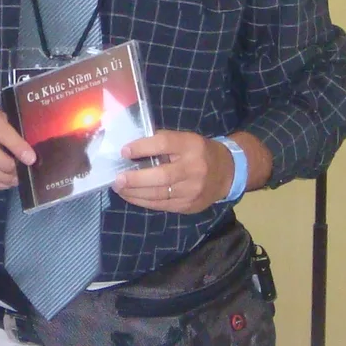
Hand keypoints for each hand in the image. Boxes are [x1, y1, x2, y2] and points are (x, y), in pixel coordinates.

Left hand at [113, 130, 268, 213]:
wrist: (227, 173)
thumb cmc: (199, 152)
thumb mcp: (186, 139)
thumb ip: (163, 142)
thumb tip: (131, 149)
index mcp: (192, 146)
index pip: (165, 143)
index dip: (142, 147)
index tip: (124, 151)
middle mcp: (194, 168)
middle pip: (161, 175)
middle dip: (136, 179)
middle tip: (117, 179)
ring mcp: (192, 190)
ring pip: (159, 194)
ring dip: (135, 193)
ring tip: (119, 188)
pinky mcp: (189, 206)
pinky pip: (162, 205)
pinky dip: (143, 201)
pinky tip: (131, 196)